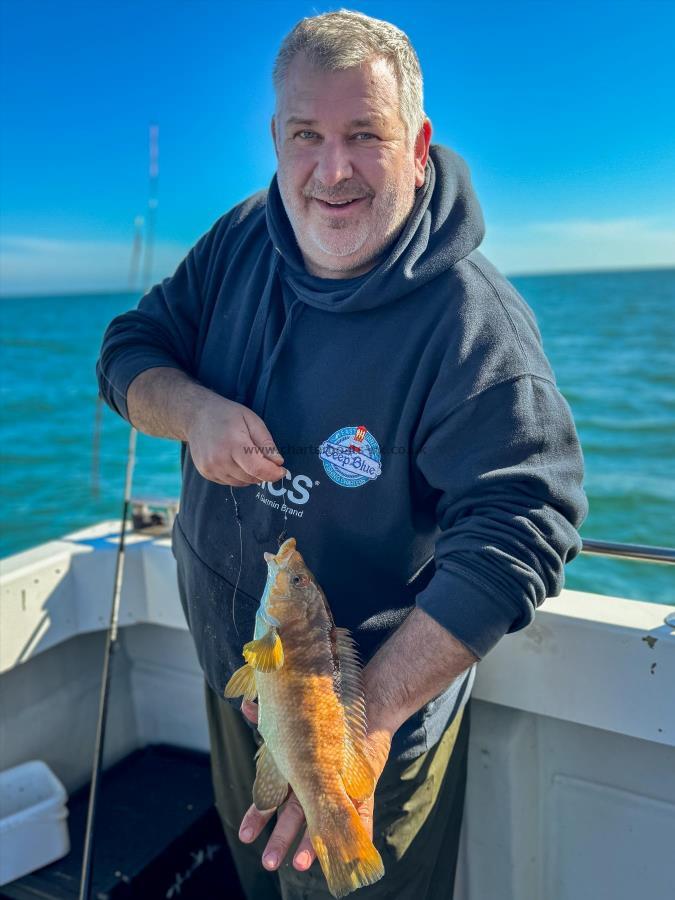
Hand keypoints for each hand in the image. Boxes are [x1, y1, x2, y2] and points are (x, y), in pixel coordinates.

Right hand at [186, 394, 285, 486]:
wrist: (196, 415)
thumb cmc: (227, 415)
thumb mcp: (252, 420)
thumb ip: (266, 443)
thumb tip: (278, 462)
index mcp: (233, 444)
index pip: (257, 469)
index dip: (273, 473)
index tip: (282, 471)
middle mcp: (219, 459)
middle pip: (251, 477)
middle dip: (263, 471)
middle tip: (265, 458)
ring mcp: (210, 468)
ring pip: (242, 482)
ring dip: (250, 474)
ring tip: (245, 455)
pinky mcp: (206, 473)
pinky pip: (230, 482)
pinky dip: (238, 475)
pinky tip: (234, 459)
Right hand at [238, 700, 391, 872]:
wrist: (366, 705)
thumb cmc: (326, 714)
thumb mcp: (295, 718)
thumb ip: (270, 715)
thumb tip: (245, 704)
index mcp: (294, 773)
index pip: (271, 800)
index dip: (258, 818)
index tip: (245, 836)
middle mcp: (313, 787)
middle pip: (293, 820)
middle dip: (281, 841)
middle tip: (269, 863)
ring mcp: (337, 792)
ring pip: (322, 823)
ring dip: (311, 844)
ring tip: (300, 864)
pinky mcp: (362, 793)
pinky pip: (360, 818)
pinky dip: (358, 835)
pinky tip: (350, 854)